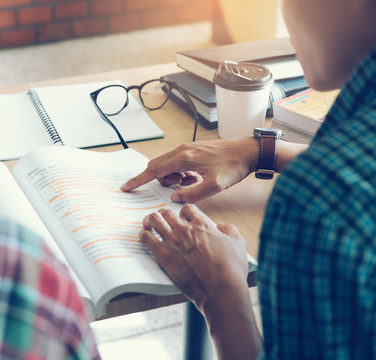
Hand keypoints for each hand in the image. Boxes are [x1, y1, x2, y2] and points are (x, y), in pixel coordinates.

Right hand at [121, 138, 258, 202]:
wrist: (248, 152)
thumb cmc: (234, 166)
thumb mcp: (215, 186)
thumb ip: (192, 194)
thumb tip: (174, 198)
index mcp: (185, 158)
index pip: (154, 170)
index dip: (139, 180)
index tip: (126, 186)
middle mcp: (183, 150)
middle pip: (157, 166)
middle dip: (160, 180)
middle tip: (178, 188)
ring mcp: (188, 148)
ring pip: (167, 165)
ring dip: (172, 177)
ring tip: (191, 183)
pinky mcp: (193, 150)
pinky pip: (177, 162)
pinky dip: (179, 172)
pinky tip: (195, 178)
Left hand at [140, 204, 248, 311]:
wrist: (220, 290)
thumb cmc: (231, 270)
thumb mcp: (238, 244)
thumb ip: (230, 230)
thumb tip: (222, 226)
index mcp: (202, 225)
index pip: (187, 208)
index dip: (183, 212)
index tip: (181, 217)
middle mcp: (185, 229)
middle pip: (166, 212)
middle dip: (163, 214)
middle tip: (161, 220)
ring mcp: (172, 241)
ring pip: (153, 220)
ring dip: (149, 221)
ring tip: (148, 225)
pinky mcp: (163, 255)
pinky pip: (145, 238)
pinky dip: (143, 235)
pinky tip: (144, 237)